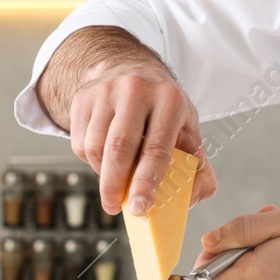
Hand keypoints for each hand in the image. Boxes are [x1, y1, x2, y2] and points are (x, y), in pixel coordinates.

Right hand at [67, 60, 216, 215]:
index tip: (139, 207)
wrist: (133, 72)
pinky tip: (105, 158)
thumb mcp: (190, 132)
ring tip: (115, 178)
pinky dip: (90, 160)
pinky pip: (79, 142)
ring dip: (102, 173)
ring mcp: (106, 91)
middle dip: (115, 185)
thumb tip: (190, 200)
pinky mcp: (83, 98)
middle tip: (115, 207)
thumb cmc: (165, 113)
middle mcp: (136, 89)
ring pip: (95, 147)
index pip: (156, 148)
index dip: (146, 182)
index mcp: (169, 100)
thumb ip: (200, 171)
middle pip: (119, 148)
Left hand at [192, 205, 279, 279]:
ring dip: (258, 252)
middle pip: (228, 267)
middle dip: (242, 243)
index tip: (212, 247)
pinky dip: (269, 264)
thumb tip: (209, 240)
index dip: (203, 259)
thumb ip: (241, 230)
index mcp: (254, 276)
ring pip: (245, 272)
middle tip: (269, 225)